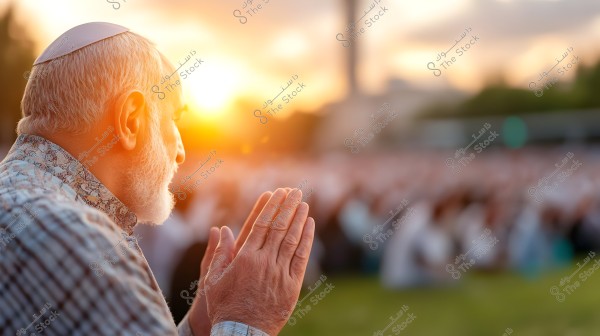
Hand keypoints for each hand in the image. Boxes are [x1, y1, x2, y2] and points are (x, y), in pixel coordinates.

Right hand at [205, 188, 314, 334]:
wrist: (242, 333)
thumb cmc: (225, 306)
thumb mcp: (213, 279)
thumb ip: (219, 253)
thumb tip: (221, 229)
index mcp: (245, 257)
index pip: (261, 224)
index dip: (271, 206)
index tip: (278, 193)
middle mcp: (264, 261)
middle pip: (279, 227)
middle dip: (288, 206)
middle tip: (295, 191)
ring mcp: (279, 272)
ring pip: (292, 239)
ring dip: (299, 219)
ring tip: (304, 203)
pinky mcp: (291, 285)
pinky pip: (301, 257)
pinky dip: (306, 239)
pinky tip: (310, 226)